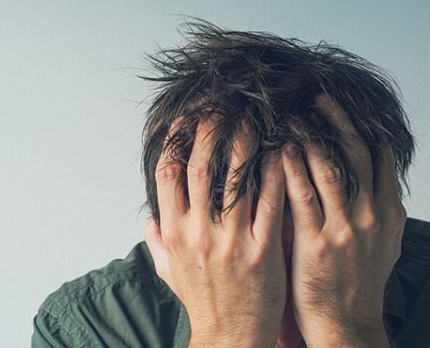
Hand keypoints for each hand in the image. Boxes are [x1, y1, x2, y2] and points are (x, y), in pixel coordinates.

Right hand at [143, 114, 286, 347]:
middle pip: (201, 168)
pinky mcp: (263, 252)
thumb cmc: (203, 303)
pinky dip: (275, 175)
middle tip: (221, 104)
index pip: (168, 175)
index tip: (186, 118)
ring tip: (252, 118)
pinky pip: (270, 204)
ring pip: (236, 180)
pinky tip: (282, 152)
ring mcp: (231, 242)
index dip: (177, 142)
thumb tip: (148, 221)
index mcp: (175, 234)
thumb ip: (157, 244)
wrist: (229, 338)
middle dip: (209, 131)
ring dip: (244, 144)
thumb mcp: (170, 273)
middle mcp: (199, 233)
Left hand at [281, 94, 405, 346]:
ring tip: (293, 116)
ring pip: (331, 168)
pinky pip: (304, 197)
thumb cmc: (359, 285)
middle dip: (338, 120)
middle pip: (357, 152)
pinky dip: (293, 171)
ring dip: (311, 137)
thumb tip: (381, 182)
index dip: (362, 126)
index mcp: (390, 212)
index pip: (381, 156)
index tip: (343, 106)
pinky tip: (282, 151)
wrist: (347, 325)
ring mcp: (347, 229)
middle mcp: (372, 216)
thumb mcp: (385, 245)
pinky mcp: (319, 244)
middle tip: (318, 97)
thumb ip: (382, 210)